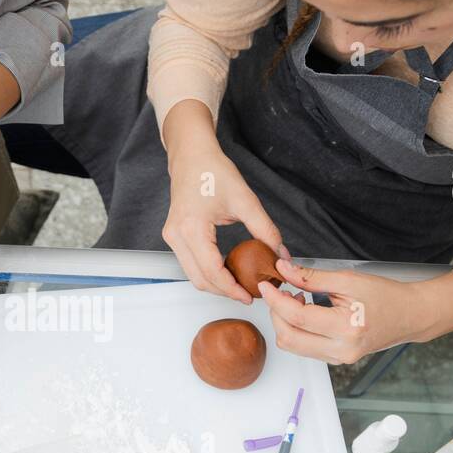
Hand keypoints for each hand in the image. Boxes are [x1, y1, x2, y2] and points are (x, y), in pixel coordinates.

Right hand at [162, 145, 286, 302]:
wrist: (192, 156)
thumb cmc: (214, 172)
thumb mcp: (246, 200)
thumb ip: (265, 230)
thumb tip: (281, 255)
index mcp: (192, 228)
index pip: (212, 271)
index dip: (232, 289)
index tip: (251, 296)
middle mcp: (176, 236)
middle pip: (200, 280)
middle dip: (225, 292)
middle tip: (249, 294)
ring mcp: (171, 238)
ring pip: (193, 275)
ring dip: (216, 285)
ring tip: (241, 285)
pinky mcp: (173, 237)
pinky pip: (190, 265)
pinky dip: (208, 273)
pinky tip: (228, 271)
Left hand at [259, 260, 438, 364]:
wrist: (410, 315)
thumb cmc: (386, 295)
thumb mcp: (349, 280)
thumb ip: (312, 277)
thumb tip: (283, 270)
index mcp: (347, 328)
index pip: (298, 317)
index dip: (276, 300)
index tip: (266, 285)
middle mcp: (342, 350)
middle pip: (289, 337)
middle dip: (276, 313)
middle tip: (280, 291)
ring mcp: (339, 358)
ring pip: (293, 346)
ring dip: (284, 322)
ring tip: (296, 299)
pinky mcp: (337, 360)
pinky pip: (304, 348)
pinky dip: (296, 330)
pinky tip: (305, 312)